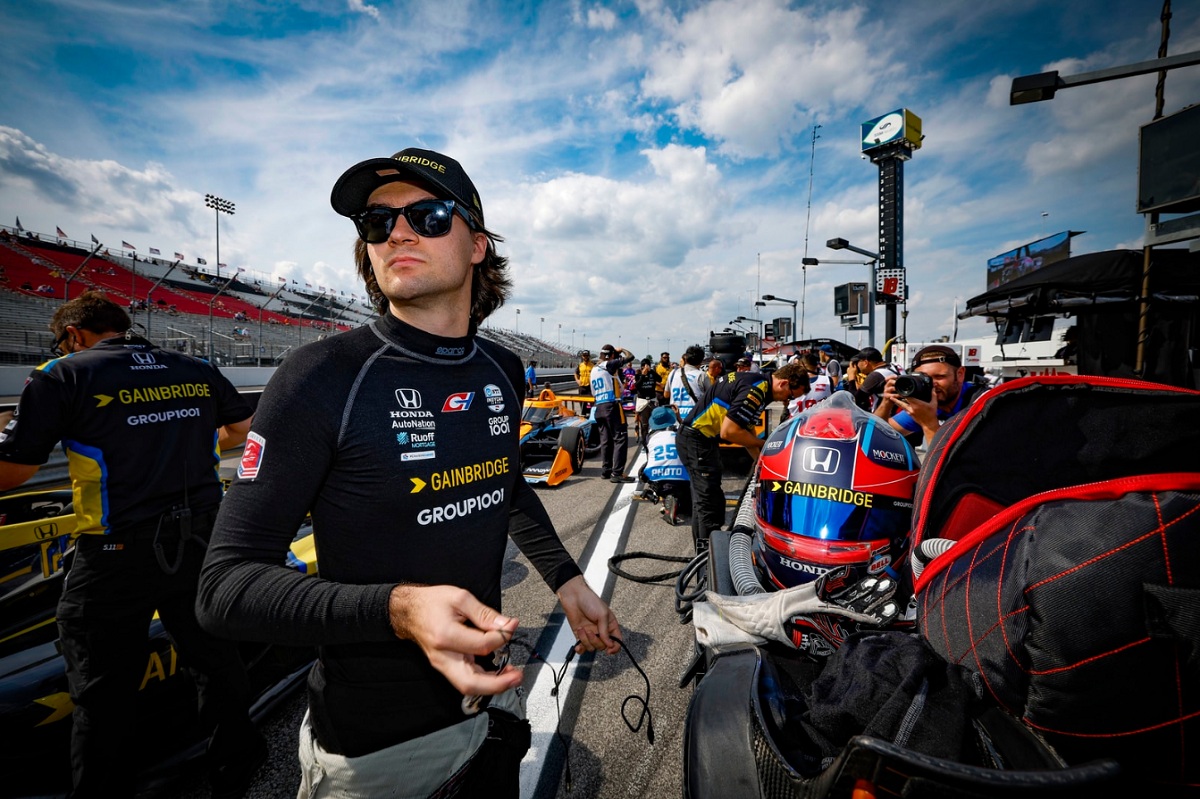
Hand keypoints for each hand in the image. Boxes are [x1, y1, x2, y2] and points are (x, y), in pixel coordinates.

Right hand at [388, 584, 522, 696]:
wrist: (409, 611)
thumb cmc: (431, 603)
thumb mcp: (460, 598)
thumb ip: (485, 613)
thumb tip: (506, 625)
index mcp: (446, 636)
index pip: (482, 645)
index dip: (502, 636)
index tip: (511, 626)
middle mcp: (443, 657)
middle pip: (470, 683)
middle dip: (497, 684)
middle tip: (516, 676)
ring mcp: (442, 665)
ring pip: (468, 686)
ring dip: (493, 685)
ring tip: (511, 676)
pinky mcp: (445, 668)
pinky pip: (466, 680)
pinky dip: (484, 681)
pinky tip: (498, 672)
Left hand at [557, 575, 620, 654]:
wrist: (574, 596)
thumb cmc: (590, 600)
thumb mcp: (602, 614)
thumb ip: (605, 631)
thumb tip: (609, 644)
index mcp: (610, 625)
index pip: (616, 641)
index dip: (615, 647)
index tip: (609, 650)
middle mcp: (601, 631)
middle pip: (602, 646)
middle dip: (596, 641)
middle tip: (590, 631)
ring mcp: (590, 634)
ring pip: (592, 647)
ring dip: (586, 640)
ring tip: (582, 629)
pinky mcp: (580, 635)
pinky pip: (581, 648)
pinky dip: (580, 648)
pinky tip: (578, 644)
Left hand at [882, 378, 938, 441]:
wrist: (929, 424)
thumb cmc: (931, 414)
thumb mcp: (934, 403)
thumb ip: (933, 395)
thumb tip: (933, 388)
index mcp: (917, 404)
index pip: (907, 397)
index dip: (903, 393)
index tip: (900, 389)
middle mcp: (912, 408)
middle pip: (901, 402)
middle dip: (897, 397)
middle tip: (892, 394)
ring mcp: (910, 412)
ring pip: (901, 406)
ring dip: (897, 402)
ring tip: (892, 398)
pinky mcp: (910, 415)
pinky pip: (904, 409)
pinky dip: (902, 406)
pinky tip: (900, 403)